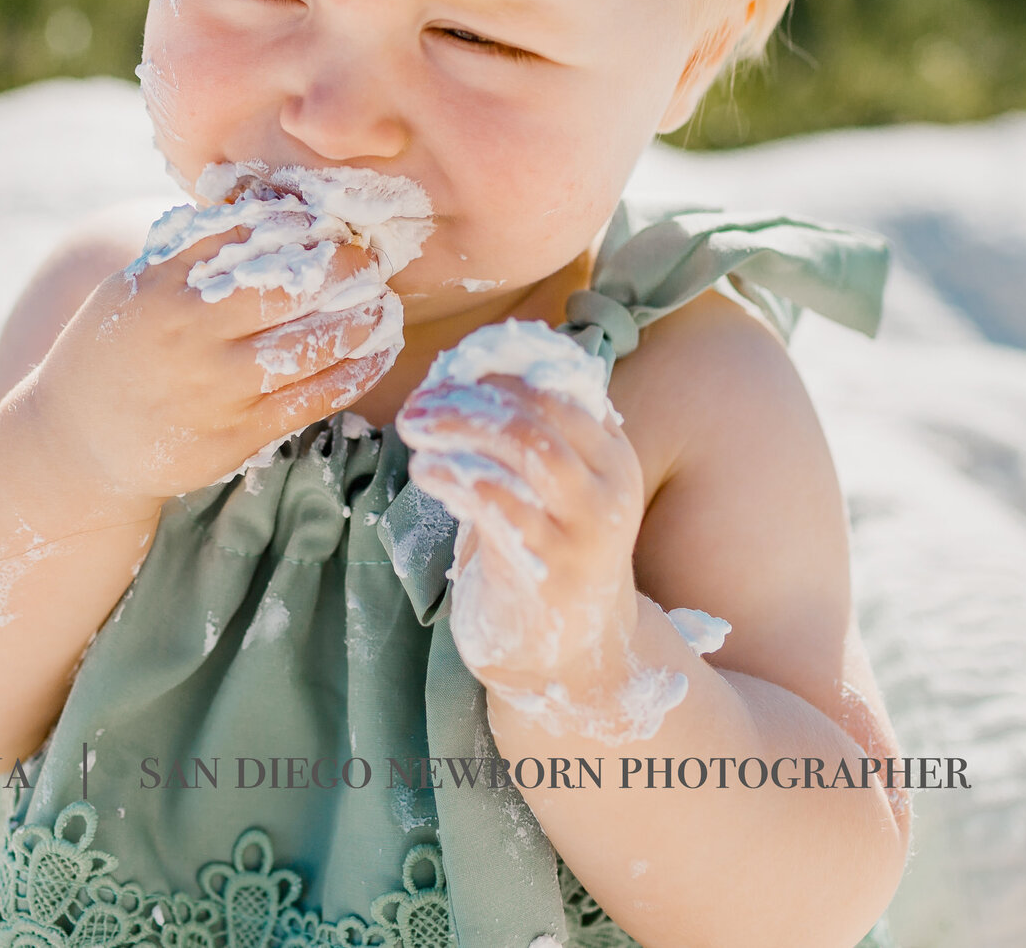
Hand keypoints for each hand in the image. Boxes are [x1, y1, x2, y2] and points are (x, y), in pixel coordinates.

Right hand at [16, 222, 400, 505]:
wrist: (75, 442)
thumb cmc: (117, 350)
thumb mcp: (136, 287)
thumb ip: (192, 250)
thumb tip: (268, 203)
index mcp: (162, 285)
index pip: (247, 237)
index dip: (300, 225)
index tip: (331, 220)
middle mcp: (189, 333)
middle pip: (287, 286)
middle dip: (342, 268)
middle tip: (368, 258)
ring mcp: (215, 389)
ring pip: (310, 345)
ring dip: (359, 319)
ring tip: (381, 302)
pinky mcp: (236, 436)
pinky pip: (313, 400)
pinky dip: (355, 372)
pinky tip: (376, 351)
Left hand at [396, 369, 660, 733]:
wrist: (568, 656)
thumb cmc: (540, 554)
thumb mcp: (540, 485)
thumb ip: (516, 432)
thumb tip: (457, 368)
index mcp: (611, 454)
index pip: (560, 385)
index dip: (498, 369)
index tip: (445, 369)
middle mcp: (610, 488)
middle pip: (542, 414)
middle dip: (471, 397)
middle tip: (418, 401)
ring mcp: (588, 533)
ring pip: (531, 450)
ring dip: (462, 429)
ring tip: (414, 428)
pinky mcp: (555, 574)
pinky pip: (504, 507)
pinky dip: (459, 478)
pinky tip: (427, 472)